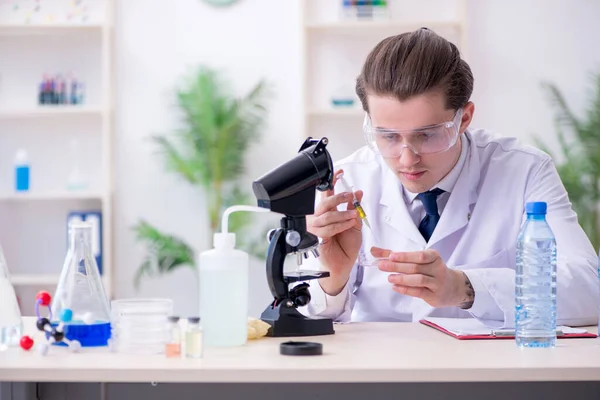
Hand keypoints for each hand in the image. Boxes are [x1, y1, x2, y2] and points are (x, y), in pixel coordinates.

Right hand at [307, 169, 363, 294]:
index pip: (327, 194)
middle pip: (325, 202)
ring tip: (353, 216)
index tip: (340, 173)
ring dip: (342, 214)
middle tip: (350, 197)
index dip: (332, 182)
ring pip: (326, 215)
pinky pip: (326, 228)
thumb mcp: (355, 225)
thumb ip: (354, 209)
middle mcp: (321, 218)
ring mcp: (317, 228)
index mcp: (329, 213)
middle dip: (339, 198)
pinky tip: (347, 226)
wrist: (343, 265)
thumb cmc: (346, 247)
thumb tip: (358, 194)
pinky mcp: (316, 238)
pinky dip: (340, 226)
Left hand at [371, 247, 474, 308]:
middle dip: (397, 266)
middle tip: (382, 266)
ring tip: (389, 278)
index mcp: (434, 257)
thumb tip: (374, 251)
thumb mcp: (418, 260)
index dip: (406, 256)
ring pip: (419, 280)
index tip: (391, 256)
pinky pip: (419, 292)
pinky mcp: (434, 296)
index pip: (420, 255)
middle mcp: (437, 269)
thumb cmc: (431, 271)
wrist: (453, 288)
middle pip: (416, 267)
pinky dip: (406, 289)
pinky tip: (395, 287)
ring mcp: (437, 283)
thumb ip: (395, 255)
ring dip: (402, 279)